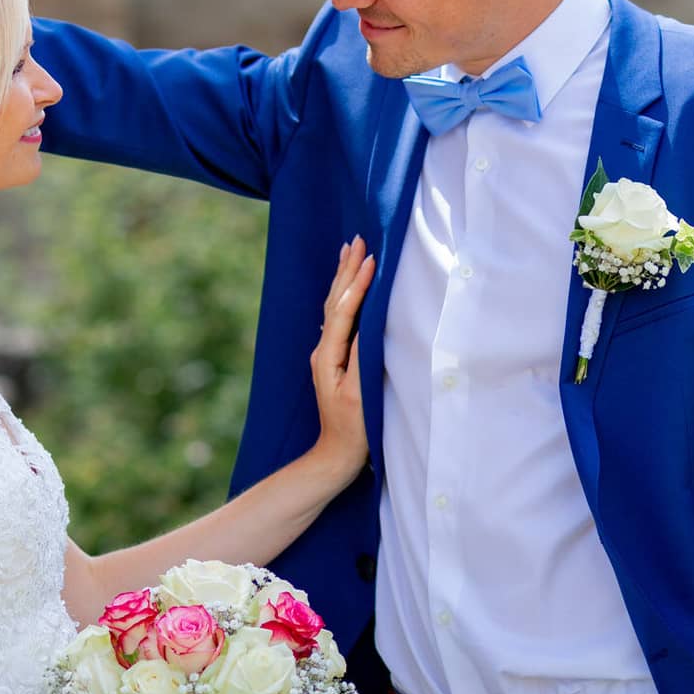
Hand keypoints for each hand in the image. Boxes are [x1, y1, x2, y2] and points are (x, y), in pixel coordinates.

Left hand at [310, 237, 373, 482]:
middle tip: (357, 238)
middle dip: (346, 269)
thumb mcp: (360, 393)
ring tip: (350, 251)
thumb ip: (361, 357)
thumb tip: (365, 323)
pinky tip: (348, 288)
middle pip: (334, 300)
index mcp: (328, 356)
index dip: (357, 283)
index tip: (370, 257)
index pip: (343, 310)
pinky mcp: (334, 359)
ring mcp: (327, 354)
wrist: (336, 455)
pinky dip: (345, 296)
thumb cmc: (354, 428)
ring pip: (334, 306)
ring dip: (343, 277)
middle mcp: (322, 350)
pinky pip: (339, 318)